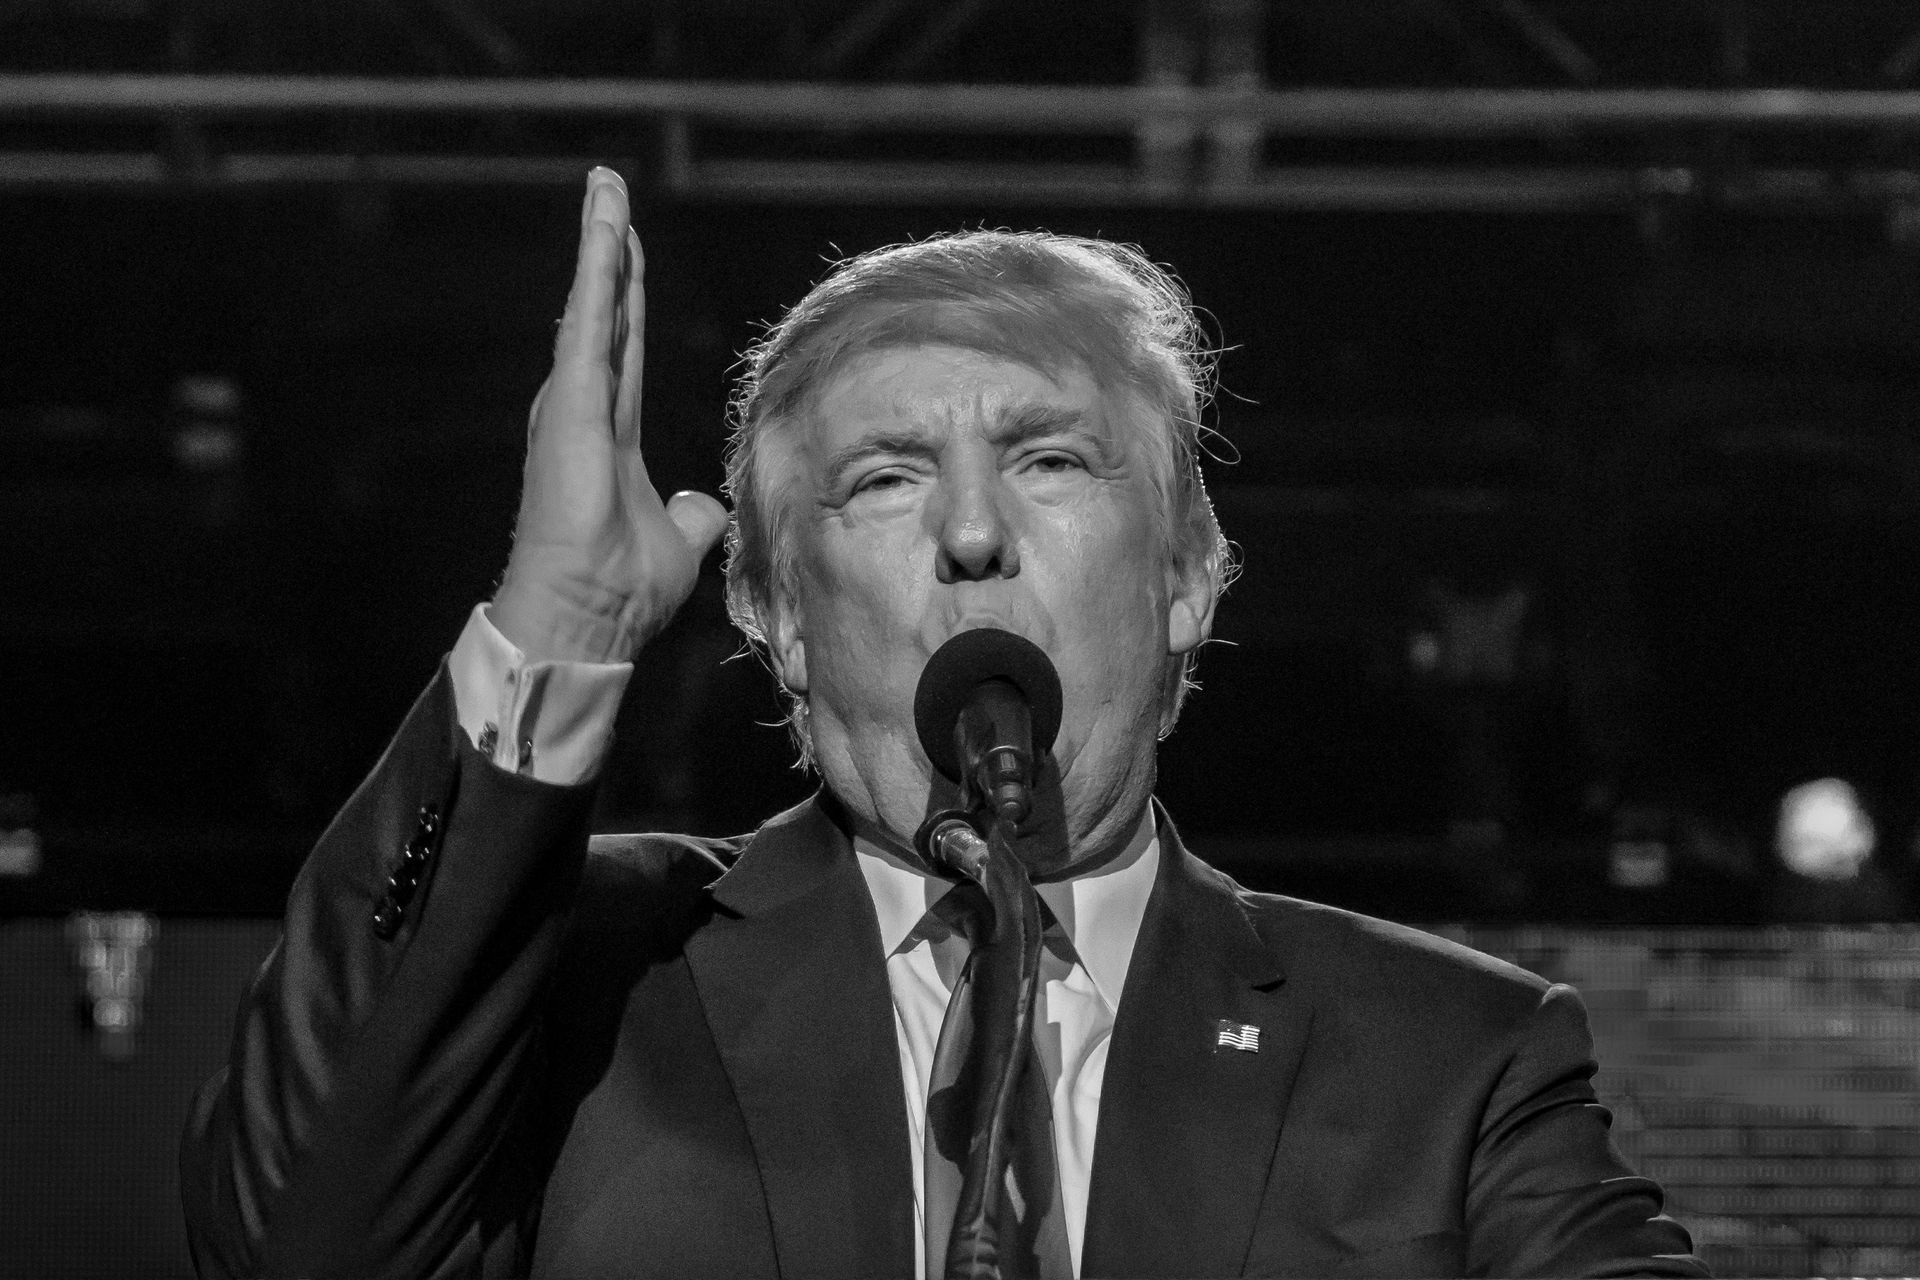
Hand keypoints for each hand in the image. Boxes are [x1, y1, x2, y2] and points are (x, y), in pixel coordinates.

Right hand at [491, 168, 728, 662]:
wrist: (589, 618)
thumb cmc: (623, 590)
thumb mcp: (677, 543)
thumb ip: (690, 516)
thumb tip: (702, 504)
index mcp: (609, 435)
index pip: (625, 349)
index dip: (628, 299)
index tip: (629, 251)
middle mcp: (585, 411)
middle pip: (605, 313)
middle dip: (610, 251)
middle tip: (608, 191)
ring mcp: (574, 405)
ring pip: (593, 305)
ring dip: (600, 243)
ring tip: (604, 186)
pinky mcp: (573, 404)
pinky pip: (590, 321)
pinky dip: (597, 269)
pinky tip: (605, 225)